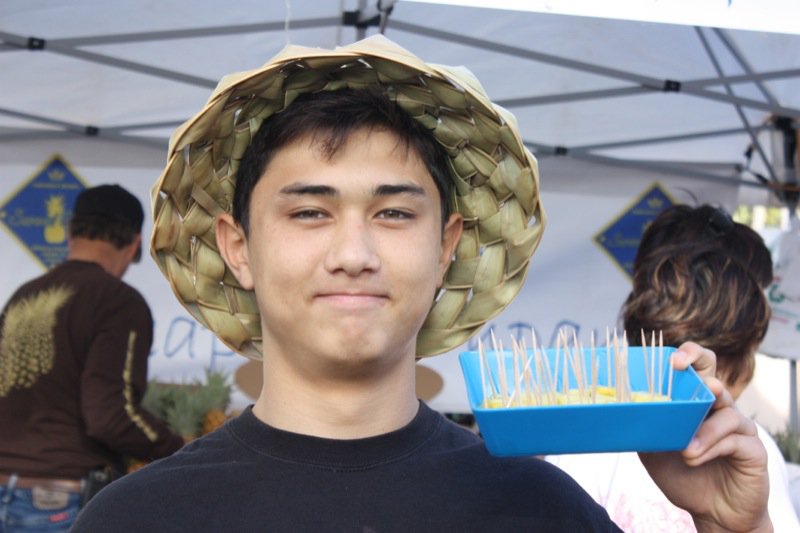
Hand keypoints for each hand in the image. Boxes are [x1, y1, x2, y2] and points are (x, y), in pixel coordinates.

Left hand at [638, 342, 771, 531]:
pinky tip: (695, 458)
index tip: (670, 359)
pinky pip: (735, 439)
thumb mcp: (654, 450)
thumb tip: (613, 413)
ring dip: (701, 429)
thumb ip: (644, 428)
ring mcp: (739, 427)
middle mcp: (719, 408)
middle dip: (697, 362)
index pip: (698, 366)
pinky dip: (712, 447)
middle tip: (678, 368)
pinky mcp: (753, 449)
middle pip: (714, 373)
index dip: (688, 354)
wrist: (712, 513)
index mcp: (696, 403)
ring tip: (685, 450)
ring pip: (726, 410)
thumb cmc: (682, 475)